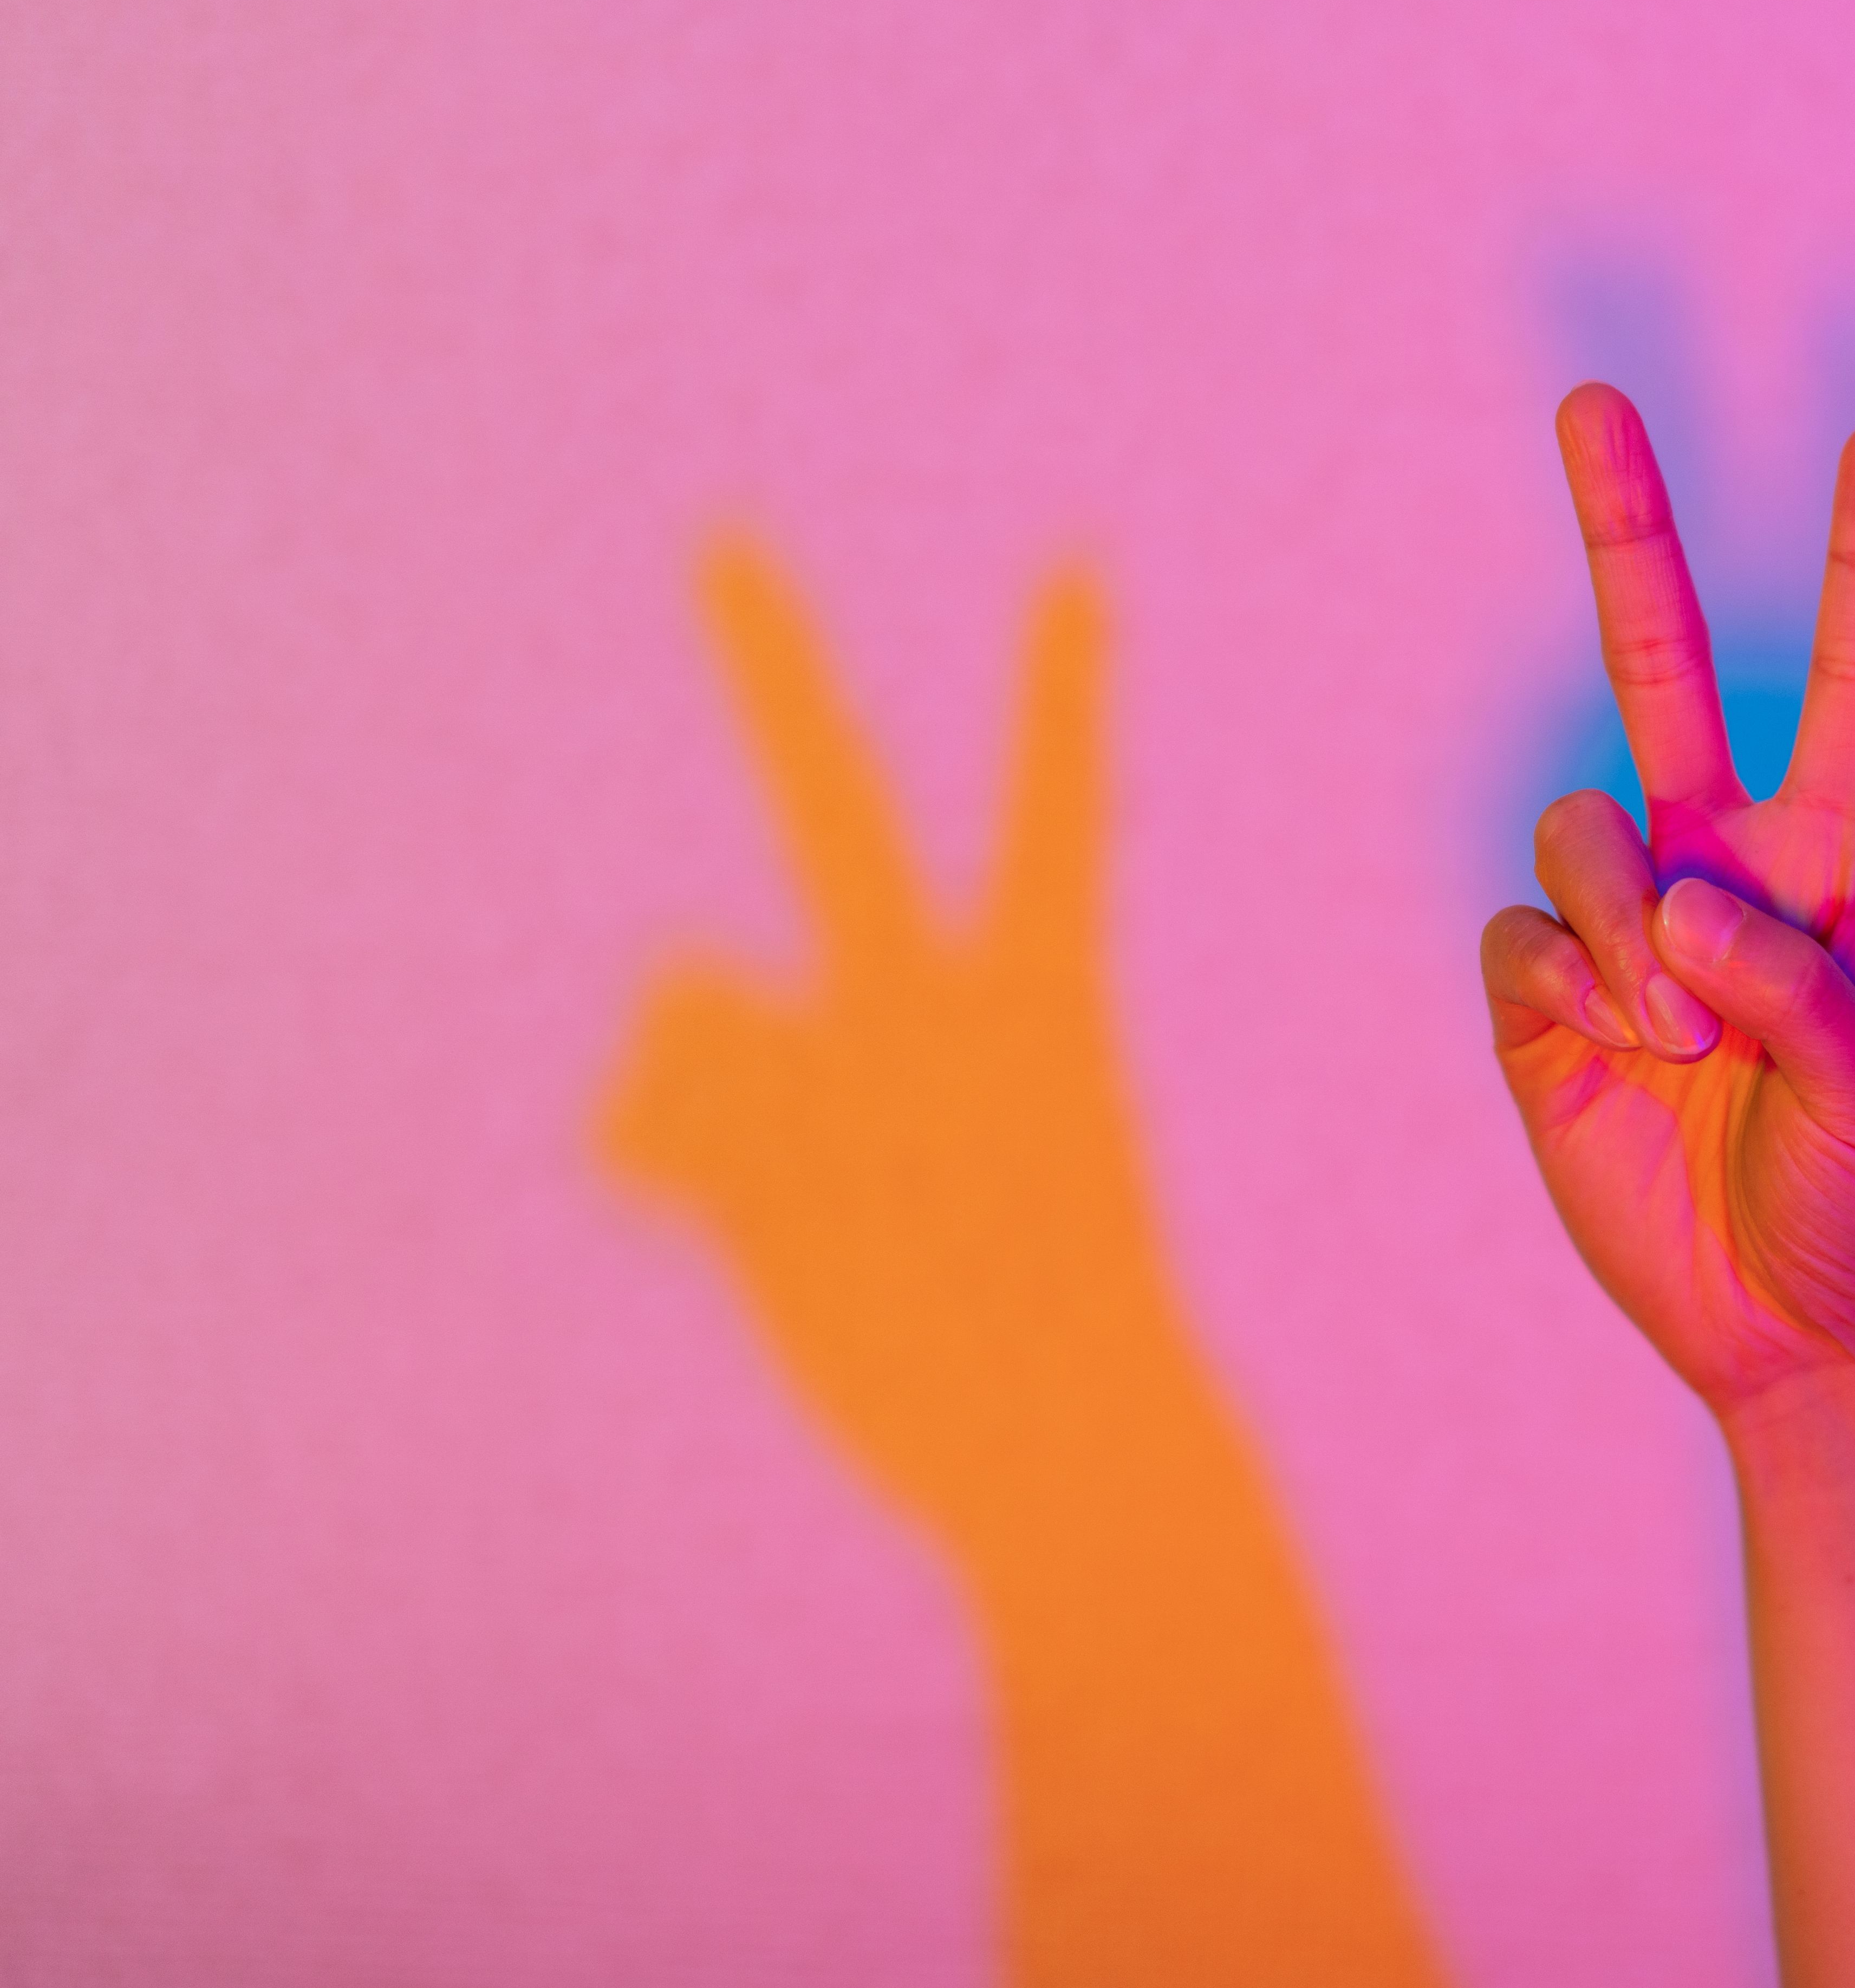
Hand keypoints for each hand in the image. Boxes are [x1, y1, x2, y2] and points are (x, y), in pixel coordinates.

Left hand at [604, 538, 1183, 1557]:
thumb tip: (666, 973)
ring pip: (685, 1004)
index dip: (1062, 693)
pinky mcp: (746, 1168)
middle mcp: (929, 1017)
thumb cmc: (1058, 1314)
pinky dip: (673, 1163)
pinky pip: (641, 1122)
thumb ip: (826, 1054)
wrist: (1080, 1446)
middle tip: (719, 541)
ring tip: (797, 1180)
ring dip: (699, 1068)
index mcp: (1043, 1008)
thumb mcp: (980, 1161)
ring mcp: (833, 1086)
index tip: (1071, 567)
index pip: (1059, 820)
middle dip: (777, 674)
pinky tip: (758, 1230)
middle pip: (836, 814)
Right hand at [1480, 386, 1854, 1422]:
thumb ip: (1793, 986)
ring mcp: (1625, 932)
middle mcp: (1721, 869)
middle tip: (1596, 403)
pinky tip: (1616, 1054)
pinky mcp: (1548, 1008)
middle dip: (1627, 534)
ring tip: (1676, 1041)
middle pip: (1659, 668)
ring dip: (1619, 929)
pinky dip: (1566, 988)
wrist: (1797, 1328)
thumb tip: (1678, 911)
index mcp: (1833, 866)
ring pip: (1576, 831)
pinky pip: (1523, 939)